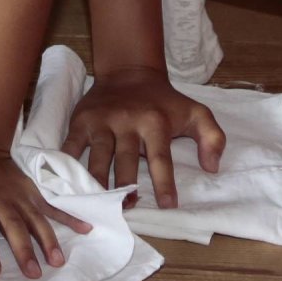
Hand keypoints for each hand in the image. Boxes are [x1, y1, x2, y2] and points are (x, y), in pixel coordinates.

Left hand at [0, 136, 89, 277]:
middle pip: (14, 227)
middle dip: (24, 250)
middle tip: (34, 273)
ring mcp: (18, 195)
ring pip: (36, 219)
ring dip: (48, 240)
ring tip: (58, 261)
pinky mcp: (31, 191)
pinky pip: (51, 205)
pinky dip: (68, 217)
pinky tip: (85, 229)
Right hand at [64, 70, 225, 210]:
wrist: (129, 72)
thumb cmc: (164, 102)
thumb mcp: (197, 113)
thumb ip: (213, 138)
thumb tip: (212, 167)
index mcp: (155, 122)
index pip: (161, 156)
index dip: (164, 182)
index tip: (167, 205)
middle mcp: (127, 121)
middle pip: (125, 159)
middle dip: (125, 185)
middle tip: (126, 208)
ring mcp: (102, 121)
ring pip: (98, 156)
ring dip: (98, 182)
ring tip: (100, 205)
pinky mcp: (82, 120)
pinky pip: (72, 146)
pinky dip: (68, 165)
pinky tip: (68, 184)